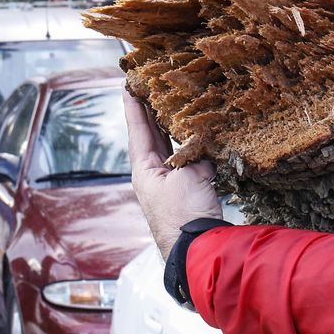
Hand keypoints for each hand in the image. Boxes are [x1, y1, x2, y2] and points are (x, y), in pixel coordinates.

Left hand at [124, 89, 222, 258]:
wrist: (198, 250)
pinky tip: (201, 135)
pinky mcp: (189, 192)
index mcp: (145, 170)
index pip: (138, 129)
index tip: (128, 83)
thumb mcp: (188, 177)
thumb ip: (195, 155)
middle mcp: (155, 175)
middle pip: (152, 136)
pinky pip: (190, 161)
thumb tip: (205, 146)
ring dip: (172, 127)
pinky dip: (193, 146)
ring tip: (174, 104)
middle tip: (151, 85)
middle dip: (151, 111)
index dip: (134, 105)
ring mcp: (172, 184)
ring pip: (171, 148)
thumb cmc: (184, 215)